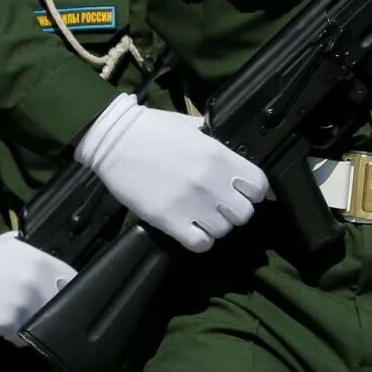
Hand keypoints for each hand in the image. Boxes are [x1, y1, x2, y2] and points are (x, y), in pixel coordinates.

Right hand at [0, 233, 77, 338]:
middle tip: (45, 314)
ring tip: (25, 324)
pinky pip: (23, 338)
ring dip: (36, 326)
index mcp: (42, 263)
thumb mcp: (10, 245)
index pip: (73, 282)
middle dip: (54, 310)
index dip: (70, 291)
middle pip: (60, 306)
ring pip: (42, 325)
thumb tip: (50, 266)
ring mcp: (24, 306)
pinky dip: (18, 337)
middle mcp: (37, 284)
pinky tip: (9, 331)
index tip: (66, 298)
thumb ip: (34, 255)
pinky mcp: (9, 324)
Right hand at [75, 94, 268, 252]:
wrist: (112, 140)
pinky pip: (201, 243)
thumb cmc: (153, 129)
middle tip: (219, 205)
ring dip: (215, 225)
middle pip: (244, 214)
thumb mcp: (193, 127)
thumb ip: (217, 144)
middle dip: (234, 210)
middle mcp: (211, 183)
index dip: (253, 191)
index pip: (259, 186)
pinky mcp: (169, 221)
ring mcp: (191, 204)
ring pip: (223, 231)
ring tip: (200, 215)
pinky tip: (190, 228)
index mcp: (219, 156)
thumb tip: (236, 157)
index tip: (242, 191)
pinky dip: (200, 239)